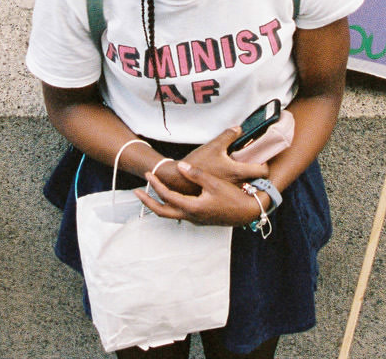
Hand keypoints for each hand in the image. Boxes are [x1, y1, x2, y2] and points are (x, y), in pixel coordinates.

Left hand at [136, 160, 264, 226]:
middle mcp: (191, 216)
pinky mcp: (200, 219)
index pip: (167, 196)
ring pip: (170, 215)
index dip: (156, 184)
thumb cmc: (233, 197)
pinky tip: (171, 198)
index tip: (148, 174)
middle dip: (148, 202)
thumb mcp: (214, 183)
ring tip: (151, 194)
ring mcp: (195, 219)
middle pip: (162, 212)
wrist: (248, 212)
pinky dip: (170, 206)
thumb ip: (196, 174)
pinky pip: (179, 214)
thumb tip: (181, 166)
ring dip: (158, 204)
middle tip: (137, 192)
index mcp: (192, 207)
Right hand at [180, 127, 269, 185]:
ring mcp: (230, 189)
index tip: (263, 160)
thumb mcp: (214, 145)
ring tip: (243, 170)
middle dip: (258, 173)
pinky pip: (237, 189)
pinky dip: (238, 183)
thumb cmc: (198, 162)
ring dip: (248, 179)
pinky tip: (231, 176)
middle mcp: (236, 183)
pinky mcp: (222, 192)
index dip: (265, 165)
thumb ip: (228, 135)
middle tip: (255, 164)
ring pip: (247, 185)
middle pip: (257, 180)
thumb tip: (238, 128)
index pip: (262, 172)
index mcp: (237, 171)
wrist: (181, 179)